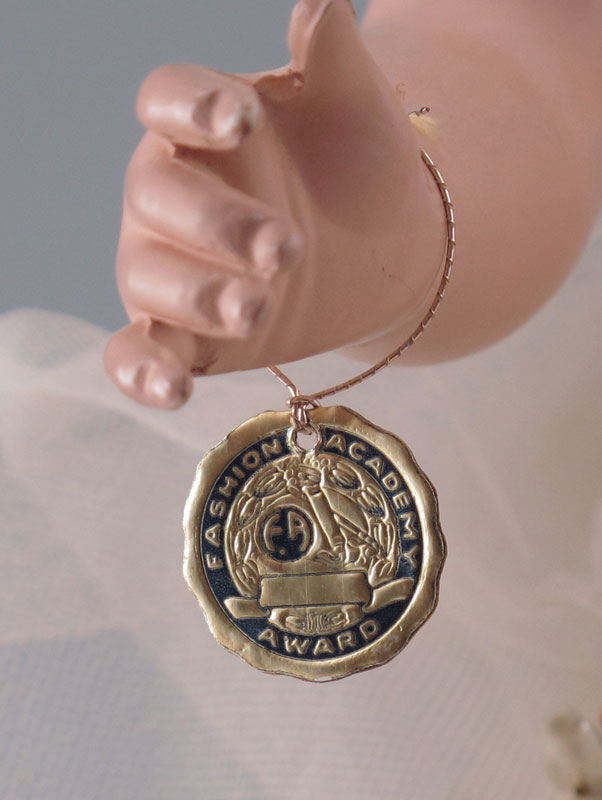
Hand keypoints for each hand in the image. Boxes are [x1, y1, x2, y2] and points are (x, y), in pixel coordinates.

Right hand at [104, 0, 436, 408]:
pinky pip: (140, 351)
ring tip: (257, 311)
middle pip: (159, 198)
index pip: (167, 100)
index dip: (191, 107)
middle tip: (285, 251)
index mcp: (205, 125)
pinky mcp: (183, 333)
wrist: (381, 252)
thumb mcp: (361, 113)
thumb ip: (336, 61)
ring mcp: (171, 265)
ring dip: (197, 296)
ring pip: (149, 277)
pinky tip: (170, 392)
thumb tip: (318, 3)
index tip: (241, 121)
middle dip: (216, 226)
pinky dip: (143, 373)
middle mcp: (174, 193)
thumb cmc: (362, 169)